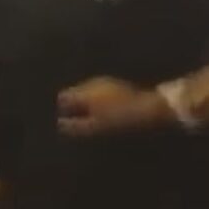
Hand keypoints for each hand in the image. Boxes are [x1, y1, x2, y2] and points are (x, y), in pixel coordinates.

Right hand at [56, 77, 171, 135]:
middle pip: (74, 91)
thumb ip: (76, 125)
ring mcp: (105, 82)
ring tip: (88, 115)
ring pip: (86, 90)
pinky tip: (101, 108)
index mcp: (85, 92)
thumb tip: (60, 125)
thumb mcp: (96, 126)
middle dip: (73, 103)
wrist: (147, 108)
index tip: (64, 117)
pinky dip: (95, 98)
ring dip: (85, 100)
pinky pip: (97, 90)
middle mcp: (92, 83)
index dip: (62, 107)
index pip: (64, 96)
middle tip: (76, 118)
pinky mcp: (115, 84)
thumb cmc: (119, 118)